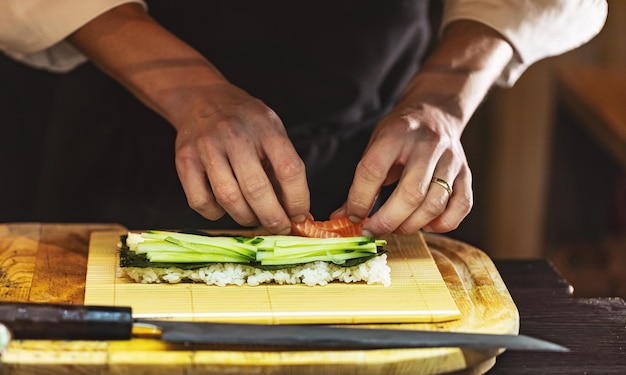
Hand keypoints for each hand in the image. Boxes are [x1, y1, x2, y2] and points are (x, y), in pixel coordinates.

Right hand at [174, 82, 309, 232]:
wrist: (201, 99)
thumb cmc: (244, 121)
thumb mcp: (272, 130)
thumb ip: (283, 165)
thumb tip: (295, 211)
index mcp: (265, 127)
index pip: (289, 169)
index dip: (297, 199)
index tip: (299, 215)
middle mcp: (235, 135)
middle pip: (257, 189)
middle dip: (272, 217)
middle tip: (279, 227)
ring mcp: (207, 147)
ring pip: (229, 199)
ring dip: (246, 218)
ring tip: (254, 218)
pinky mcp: (185, 160)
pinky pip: (200, 201)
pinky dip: (215, 214)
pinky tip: (224, 207)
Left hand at [336, 20, 512, 235]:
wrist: (435, 113)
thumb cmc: (400, 133)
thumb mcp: (375, 146)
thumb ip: (361, 181)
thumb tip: (343, 217)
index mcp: (397, 133)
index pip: (374, 170)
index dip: (360, 199)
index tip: (354, 216)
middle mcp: (428, 145)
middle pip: (410, 193)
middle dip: (387, 220)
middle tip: (373, 230)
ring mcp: (451, 159)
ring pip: (435, 204)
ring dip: (412, 225)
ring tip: (396, 227)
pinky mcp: (466, 173)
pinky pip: (461, 207)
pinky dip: (442, 224)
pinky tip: (425, 223)